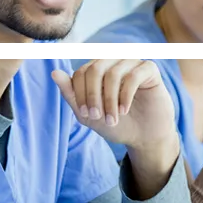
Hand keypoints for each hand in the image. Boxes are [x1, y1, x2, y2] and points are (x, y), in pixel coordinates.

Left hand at [52, 57, 176, 150]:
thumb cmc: (116, 124)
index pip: (81, 72)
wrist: (143, 137)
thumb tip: (54, 73)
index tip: (86, 114)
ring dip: (109, 100)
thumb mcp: (88, 114)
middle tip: (97, 116)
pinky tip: (124, 110)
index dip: (80, 93)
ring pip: (113, 73)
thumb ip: (71, 94)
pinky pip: (133, 75)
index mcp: (97, 72)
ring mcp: (131, 65)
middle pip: (95, 69)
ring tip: (112, 119)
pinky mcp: (148, 70)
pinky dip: (125, 95)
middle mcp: (113, 64)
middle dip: (92, 95)